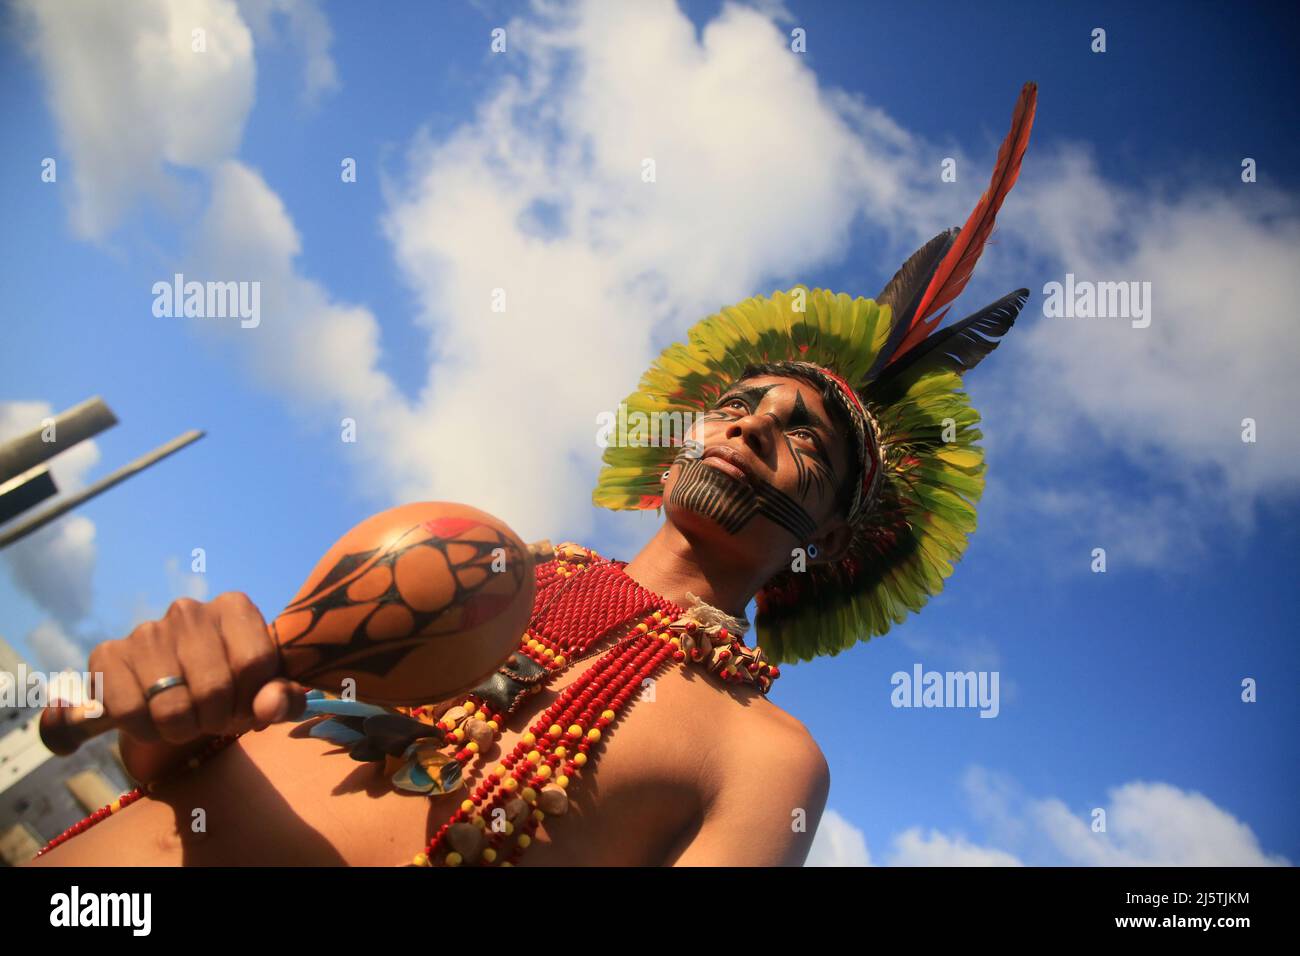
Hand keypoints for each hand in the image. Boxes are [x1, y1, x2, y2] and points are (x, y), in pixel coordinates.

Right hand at [88, 592, 307, 745]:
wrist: (174, 694)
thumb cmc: (232, 688)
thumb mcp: (268, 692)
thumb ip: (284, 698)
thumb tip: (269, 707)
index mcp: (234, 607)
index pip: (255, 663)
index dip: (253, 700)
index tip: (245, 707)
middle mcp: (188, 610)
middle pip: (214, 688)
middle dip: (216, 720)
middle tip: (211, 719)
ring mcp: (146, 631)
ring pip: (172, 708)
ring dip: (181, 730)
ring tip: (184, 719)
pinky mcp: (108, 655)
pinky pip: (130, 713)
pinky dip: (145, 731)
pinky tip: (151, 719)